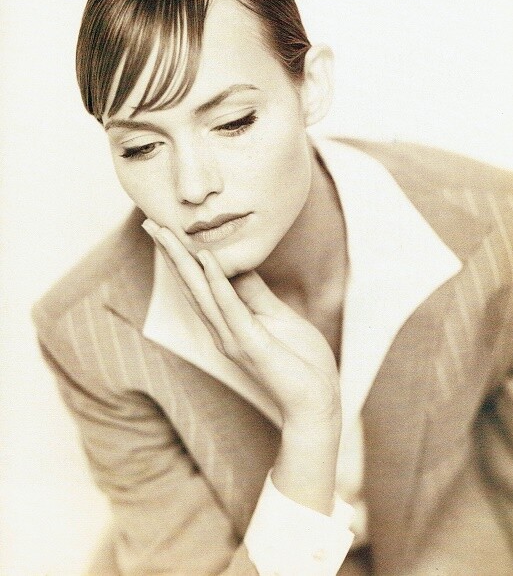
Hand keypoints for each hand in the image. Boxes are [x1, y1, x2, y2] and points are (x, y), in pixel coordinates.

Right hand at [143, 220, 340, 429]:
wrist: (316, 402)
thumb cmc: (300, 361)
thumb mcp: (276, 315)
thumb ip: (254, 292)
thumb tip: (236, 264)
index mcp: (229, 322)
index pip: (200, 283)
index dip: (183, 256)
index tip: (167, 228)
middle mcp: (222, 329)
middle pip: (191, 285)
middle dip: (171, 253)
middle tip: (150, 223)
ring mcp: (233, 338)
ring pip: (202, 293)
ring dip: (183, 262)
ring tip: (166, 234)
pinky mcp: (250, 344)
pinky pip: (231, 308)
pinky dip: (218, 283)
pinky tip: (206, 260)